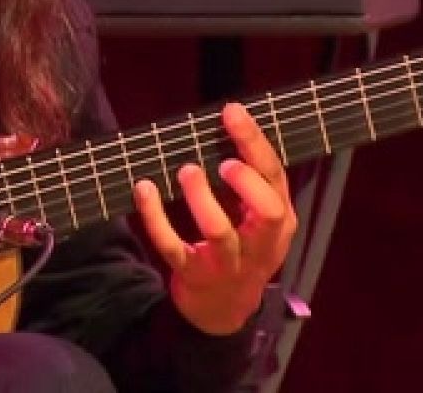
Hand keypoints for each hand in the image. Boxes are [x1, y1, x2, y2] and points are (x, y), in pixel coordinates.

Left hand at [133, 102, 296, 334]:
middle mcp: (260, 244)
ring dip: (201, 198)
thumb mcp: (258, 219)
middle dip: (245, 182)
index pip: (276, 178)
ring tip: (186, 171)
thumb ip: (250, 181)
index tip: (231, 112)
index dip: (254, 143)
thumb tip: (225, 121)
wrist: (224, 309)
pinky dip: (155, 218)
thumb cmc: (242, 247)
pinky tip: (143, 189)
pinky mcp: (193, 274)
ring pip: (220, 233)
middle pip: (267, 212)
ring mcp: (227, 263)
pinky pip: (172, 247)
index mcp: (279, 222)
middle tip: (221, 163)